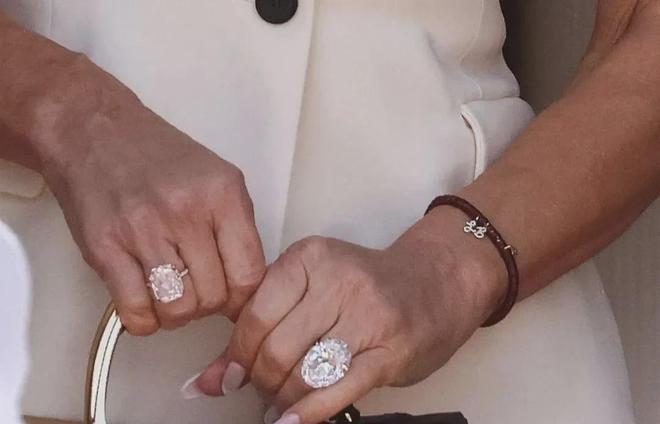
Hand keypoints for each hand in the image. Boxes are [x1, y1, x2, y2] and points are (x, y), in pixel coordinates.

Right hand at [41, 88, 265, 334]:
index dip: (244, 297)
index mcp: (222, 194)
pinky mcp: (104, 248)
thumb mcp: (218, 177)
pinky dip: (143, 319)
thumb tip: (247, 286)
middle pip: (214, 296)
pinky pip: (135, 310)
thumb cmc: (159, 157)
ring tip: (170, 295)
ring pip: (177, 308)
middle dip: (208, 305)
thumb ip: (237, 228)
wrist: (95, 131)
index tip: (234, 297)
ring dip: (176, 314)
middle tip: (197, 289)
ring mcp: (142, 231)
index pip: (249, 273)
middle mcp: (185, 212)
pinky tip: (145, 302)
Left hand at [191, 208, 506, 423]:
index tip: (229, 376)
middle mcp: (338, 281)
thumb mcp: (312, 286)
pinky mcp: (391, 351)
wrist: (435, 281)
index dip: (237, 354)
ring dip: (282, 399)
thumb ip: (261, 324)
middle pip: (277, 348)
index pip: (255, 315)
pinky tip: (292, 421)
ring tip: (279, 405)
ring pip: (304, 372)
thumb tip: (212, 380)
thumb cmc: (366, 285)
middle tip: (260, 390)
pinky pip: (338, 390)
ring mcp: (368, 316)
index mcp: (310, 257)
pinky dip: (308, 413)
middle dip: (260, 380)